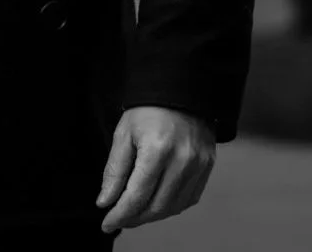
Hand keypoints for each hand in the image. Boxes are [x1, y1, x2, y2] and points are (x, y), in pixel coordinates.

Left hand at [96, 106, 215, 233]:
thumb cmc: (147, 110)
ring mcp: (198, 164)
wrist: (178, 91)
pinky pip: (189, 199)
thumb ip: (114, 170)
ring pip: (173, 207)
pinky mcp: (207, 166)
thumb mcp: (124, 134)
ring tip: (135, 212)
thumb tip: (106, 201)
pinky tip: (157, 202)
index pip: (136, 196)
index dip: (120, 214)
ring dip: (152, 215)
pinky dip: (171, 206)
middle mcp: (182, 160)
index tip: (107, 223)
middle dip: (135, 218)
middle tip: (119, 219)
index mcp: (157, 149)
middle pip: (156, 207)